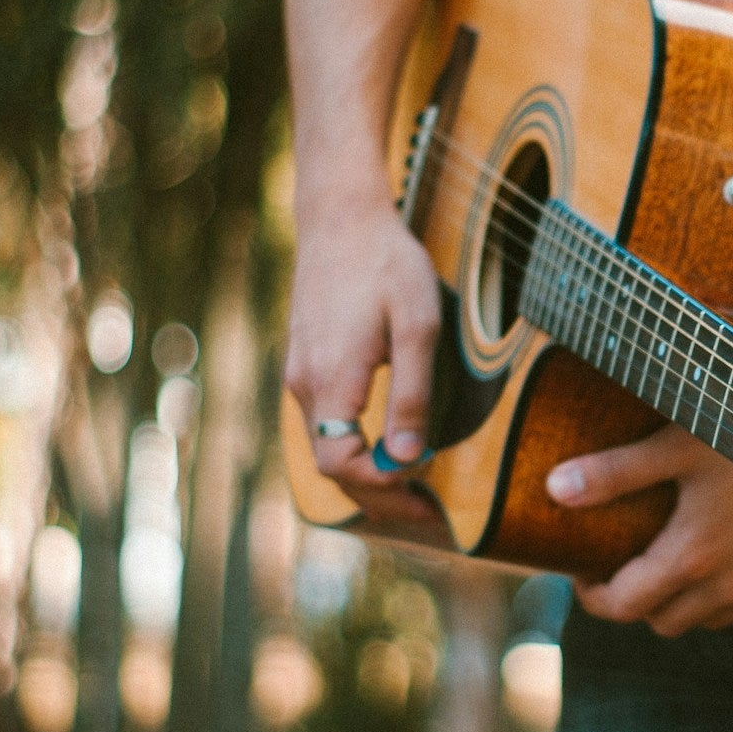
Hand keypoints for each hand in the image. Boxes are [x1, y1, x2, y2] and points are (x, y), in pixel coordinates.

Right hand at [284, 197, 440, 502]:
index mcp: (329, 382)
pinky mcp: (307, 364)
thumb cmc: (386, 265)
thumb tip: (408, 458)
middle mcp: (305, 386)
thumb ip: (411, 394)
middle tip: (431, 514)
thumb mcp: (417, 325)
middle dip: (380, 499)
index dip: (384, 491)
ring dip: (369, 477)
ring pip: (328, 449)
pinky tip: (389, 450)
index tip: (429, 498)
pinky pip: (327, 426)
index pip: (341, 466)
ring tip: (417, 491)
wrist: (341, 217)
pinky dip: (356, 450)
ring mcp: (301, 376)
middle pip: (333, 468)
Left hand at [547, 424, 732, 636]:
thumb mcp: (682, 446)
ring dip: (690, 601)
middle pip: (664, 622)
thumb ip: (616, 472)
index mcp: (691, 559)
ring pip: (711, 621)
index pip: (623, 606)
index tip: (586, 576)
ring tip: (687, 557)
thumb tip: (555, 489)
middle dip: (641, 600)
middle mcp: (728, 592)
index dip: (594, 596)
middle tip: (635, 564)